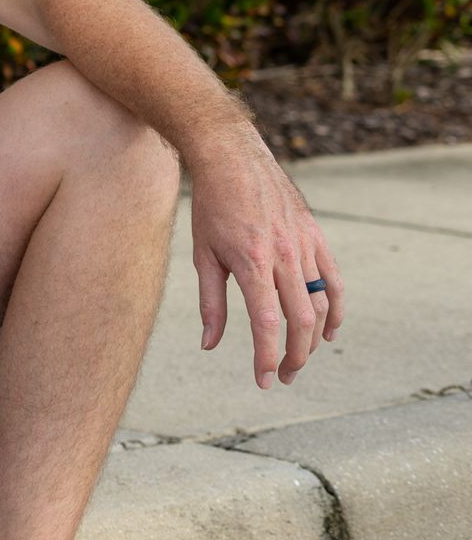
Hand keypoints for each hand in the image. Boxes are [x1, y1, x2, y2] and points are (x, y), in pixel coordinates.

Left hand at [189, 128, 344, 388]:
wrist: (232, 158)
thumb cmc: (211, 207)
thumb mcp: (202, 255)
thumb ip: (211, 303)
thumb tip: (210, 345)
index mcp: (252, 263)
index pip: (267, 324)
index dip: (267, 358)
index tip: (264, 382)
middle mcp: (284, 256)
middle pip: (301, 321)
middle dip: (294, 357)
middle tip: (283, 377)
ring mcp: (305, 245)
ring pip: (321, 304)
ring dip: (314, 338)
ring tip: (299, 358)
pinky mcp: (316, 236)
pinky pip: (334, 280)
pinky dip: (335, 309)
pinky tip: (328, 331)